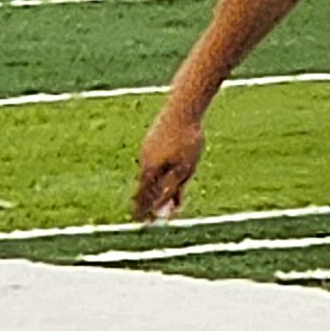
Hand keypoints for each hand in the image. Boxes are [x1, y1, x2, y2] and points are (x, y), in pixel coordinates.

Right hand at [133, 99, 204, 221]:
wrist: (184, 108)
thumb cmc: (187, 141)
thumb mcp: (184, 171)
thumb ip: (173, 191)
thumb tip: (164, 211)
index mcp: (150, 170)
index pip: (143, 196)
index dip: (142, 210)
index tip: (141, 222)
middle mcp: (145, 159)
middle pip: (144, 185)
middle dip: (147, 200)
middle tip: (145, 215)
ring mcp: (148, 147)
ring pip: (151, 172)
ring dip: (155, 185)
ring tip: (159, 198)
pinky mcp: (155, 138)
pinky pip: (155, 160)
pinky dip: (159, 171)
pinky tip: (164, 172)